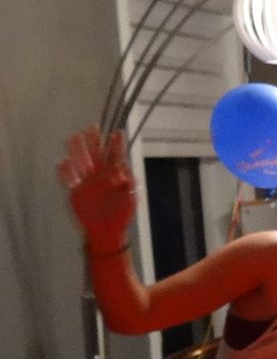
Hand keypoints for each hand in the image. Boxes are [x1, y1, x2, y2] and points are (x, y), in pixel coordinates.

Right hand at [58, 127, 135, 251]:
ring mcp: (87, 184)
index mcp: (115, 178)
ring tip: (74, 137)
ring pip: (81, 163)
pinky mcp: (76, 193)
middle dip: (95, 142)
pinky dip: (65, 172)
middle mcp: (100, 177)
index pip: (115, 158)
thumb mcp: (130, 200)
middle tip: (93, 127)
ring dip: (77, 151)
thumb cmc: (121, 216)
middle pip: (96, 156)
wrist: (107, 232)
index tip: (117, 133)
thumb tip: (125, 167)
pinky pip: (69, 180)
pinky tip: (63, 162)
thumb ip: (129, 184)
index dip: (116, 146)